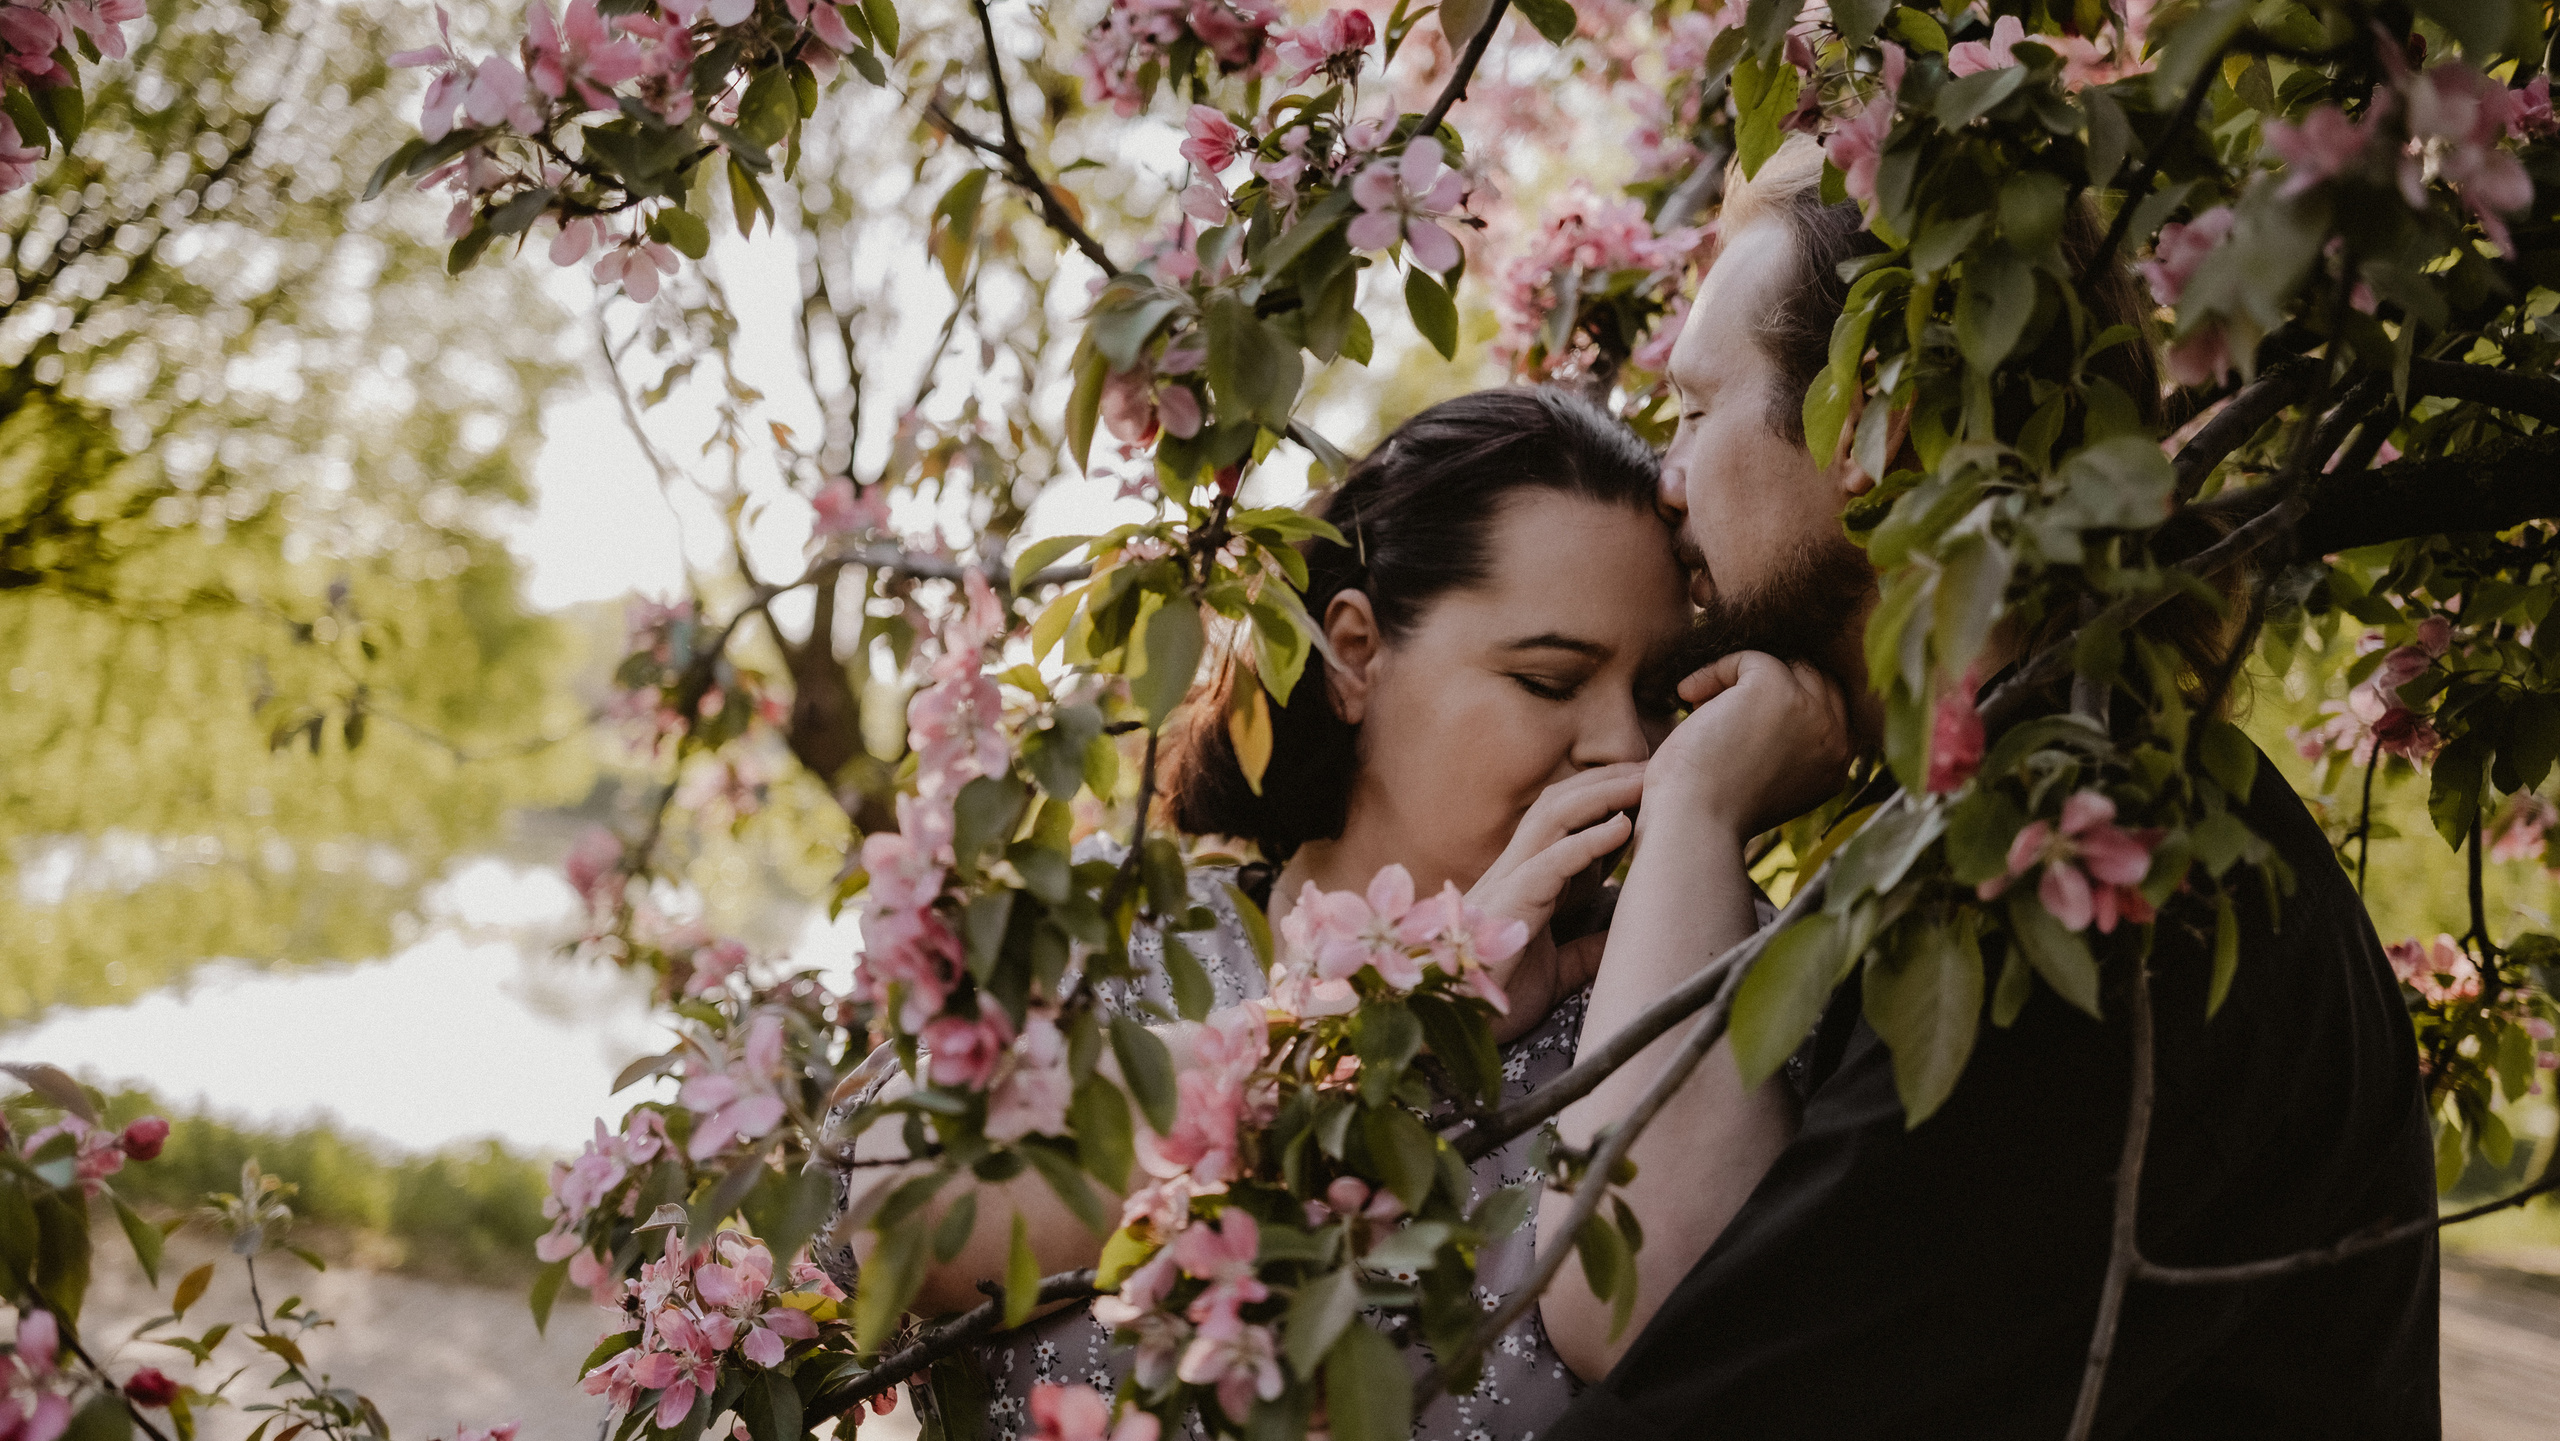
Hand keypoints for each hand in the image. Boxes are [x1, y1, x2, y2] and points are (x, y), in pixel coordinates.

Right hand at [1468, 762, 1643, 1040]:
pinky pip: (1550, 861)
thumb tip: (1625, 937)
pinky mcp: (1509, 903)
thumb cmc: (1498, 995)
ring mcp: (1509, 881)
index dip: (1605, 799)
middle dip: (1605, 780)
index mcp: (1527, 882)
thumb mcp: (1559, 972)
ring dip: (1601, 794)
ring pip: (1552, 816)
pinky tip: (1622, 826)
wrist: (1454, 1025)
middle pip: (1560, 803)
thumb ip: (1588, 952)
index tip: (1649, 788)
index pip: (1567, 823)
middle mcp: (1515, 870)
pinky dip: (1588, 840)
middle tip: (1653, 766)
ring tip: (1643, 780)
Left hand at [1649, 652, 1849, 839]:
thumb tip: (1766, 708)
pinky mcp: (1777, 689)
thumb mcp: (1768, 785)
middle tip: (1719, 710)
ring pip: (1784, 665)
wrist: (1693, 824)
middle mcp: (1836, 739)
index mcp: (1839, 766)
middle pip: (1812, 678)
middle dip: (1765, 685)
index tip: (1739, 716)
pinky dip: (1713, 672)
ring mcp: (1811, 712)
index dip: (1786, 700)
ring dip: (1739, 680)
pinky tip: (1687, 697)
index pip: (1830, 706)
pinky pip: (1748, 659)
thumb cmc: (1713, 811)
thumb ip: (1786, 751)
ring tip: (1703, 710)